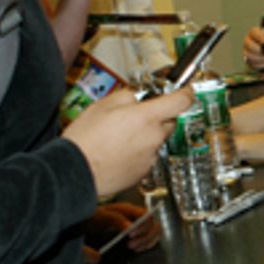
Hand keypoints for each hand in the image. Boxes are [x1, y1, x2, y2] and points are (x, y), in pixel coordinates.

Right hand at [63, 87, 192, 198]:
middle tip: (136, 115)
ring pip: (156, 139)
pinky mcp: (143, 171)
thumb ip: (127, 96)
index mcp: (147, 117)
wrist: (76, 172)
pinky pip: (147, 155)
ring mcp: (150, 156)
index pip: (181, 101)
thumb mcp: (103, 105)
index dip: (186, 93)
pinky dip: (137, 151)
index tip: (187, 91)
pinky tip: (118, 151)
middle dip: (158, 116)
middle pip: (169, 121)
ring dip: (145, 135)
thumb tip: (136, 98)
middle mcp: (154, 137)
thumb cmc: (86, 141)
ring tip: (119, 136)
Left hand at [87, 201, 161, 252]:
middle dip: (145, 236)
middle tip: (130, 245)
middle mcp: (138, 215)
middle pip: (153, 224)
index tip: (130, 235)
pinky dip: (148, 244)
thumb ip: (117, 220)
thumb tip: (130, 228)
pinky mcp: (141, 232)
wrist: (89, 222)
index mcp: (130, 209)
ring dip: (147, 241)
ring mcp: (141, 223)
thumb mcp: (103, 217)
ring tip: (134, 248)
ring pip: (155, 231)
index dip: (142, 226)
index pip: (146, 215)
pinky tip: (139, 249)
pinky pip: (153, 237)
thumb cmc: (95, 217)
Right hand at [243, 15, 263, 68]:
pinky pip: (253, 65)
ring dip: (262, 58)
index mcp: (254, 33)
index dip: (258, 37)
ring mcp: (248, 52)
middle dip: (259, 49)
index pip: (253, 32)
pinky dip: (263, 64)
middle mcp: (248, 42)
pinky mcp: (250, 62)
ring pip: (250, 56)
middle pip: (248, 44)